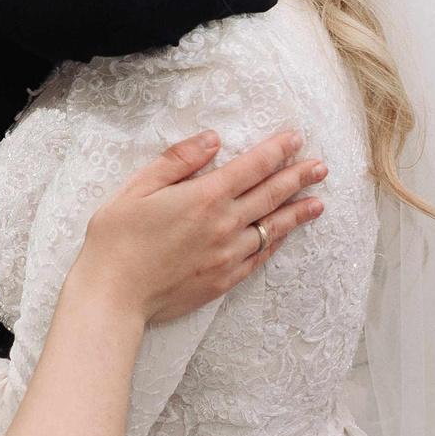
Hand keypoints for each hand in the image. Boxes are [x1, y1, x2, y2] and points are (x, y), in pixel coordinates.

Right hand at [73, 130, 325, 324]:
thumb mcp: (137, 188)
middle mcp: (224, 225)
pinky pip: (260, 257)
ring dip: (297, 212)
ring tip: (318, 201)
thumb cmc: (117, 239)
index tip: (296, 139)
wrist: (114, 296)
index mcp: (204, 197)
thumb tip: (212, 139)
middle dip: (298, 177)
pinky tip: (285, 235)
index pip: (252, 167)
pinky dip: (276, 242)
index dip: (277, 151)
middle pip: (271, 195)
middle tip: (321, 166)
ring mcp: (228, 255)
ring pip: (272, 228)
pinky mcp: (224, 280)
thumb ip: (178, 160)